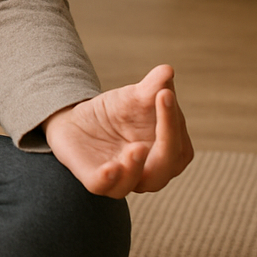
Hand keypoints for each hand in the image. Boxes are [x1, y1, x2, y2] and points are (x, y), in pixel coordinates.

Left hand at [43, 63, 193, 198]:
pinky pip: (104, 186)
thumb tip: (167, 69)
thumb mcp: (134, 97)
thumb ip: (152, 88)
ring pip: (136, 183)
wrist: (77, 119)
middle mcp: (150, 173)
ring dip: (137, 167)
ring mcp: (122, 179)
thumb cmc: (116, 112)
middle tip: (158, 106)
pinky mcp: (95, 180)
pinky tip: (110, 168)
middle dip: (165, 142)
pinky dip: (109, 179)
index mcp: (168, 154)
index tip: (163, 93)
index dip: (172, 120)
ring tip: (135, 148)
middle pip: (165, 167)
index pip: (178, 144)